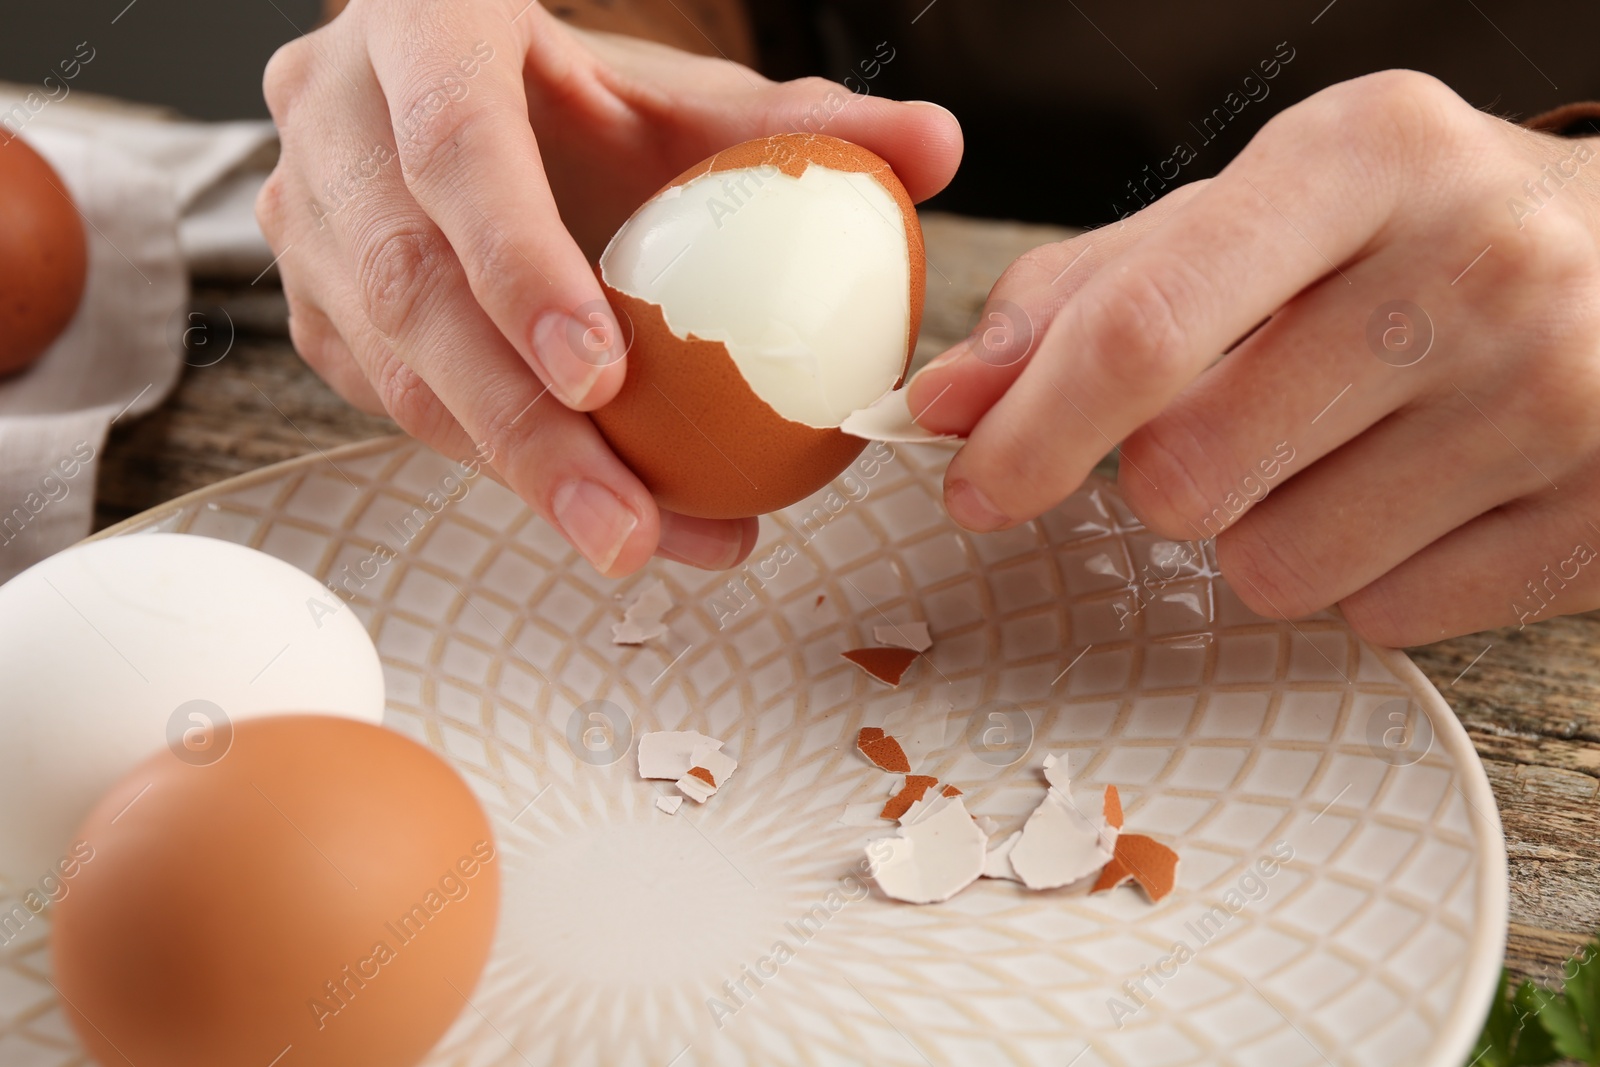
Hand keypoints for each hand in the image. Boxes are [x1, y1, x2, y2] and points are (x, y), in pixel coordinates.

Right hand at [256, 1, 961, 575]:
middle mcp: (336, 121)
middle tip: (630, 528)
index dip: (520, 266)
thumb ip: (798, 123)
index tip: (605, 377)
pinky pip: (392, 399)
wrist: (445, 82)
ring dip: (513, 470)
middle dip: (523, 428)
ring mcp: (304, 215)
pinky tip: (585, 500)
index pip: (455, 148)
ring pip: (392, 364)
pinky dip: (490, 460)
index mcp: (423, 29)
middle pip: (411, 288)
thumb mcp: (674, 92)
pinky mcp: (310, 299)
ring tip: (635, 540)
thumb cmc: (568, 87)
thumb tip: (936, 147)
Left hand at [907, 71, 1599, 644]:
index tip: (974, 482)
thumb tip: (944, 403)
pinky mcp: (1594, 524)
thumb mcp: (1258, 212)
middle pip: (1190, 475)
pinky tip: (1421, 490)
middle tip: (1247, 413)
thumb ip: (1086, 295)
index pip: (1147, 326)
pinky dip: (1364, 573)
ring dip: (1266, 529)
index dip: (1033, 427)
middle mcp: (1478, 267)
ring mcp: (1557, 402)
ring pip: (1274, 569)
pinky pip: (1377, 618)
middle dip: (1172, 473)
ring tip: (1347, 443)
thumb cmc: (1408, 235)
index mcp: (1367, 156)